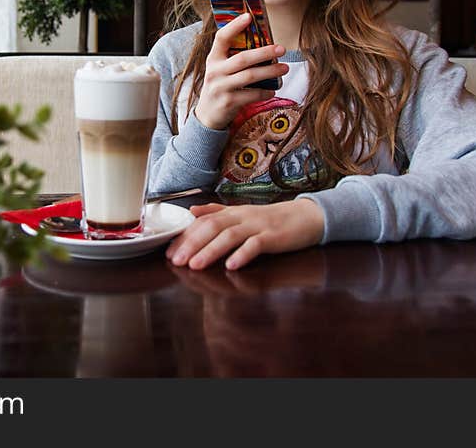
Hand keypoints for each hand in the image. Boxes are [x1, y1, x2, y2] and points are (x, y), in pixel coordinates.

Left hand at [166, 198, 324, 269]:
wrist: (306, 216)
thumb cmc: (272, 219)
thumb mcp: (242, 213)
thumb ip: (217, 211)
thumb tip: (192, 211)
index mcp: (233, 212)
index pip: (203, 221)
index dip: (185, 235)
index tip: (169, 250)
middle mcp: (242, 217)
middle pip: (212, 227)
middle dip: (192, 244)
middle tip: (176, 260)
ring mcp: (258, 226)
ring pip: (230, 236)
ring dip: (211, 251)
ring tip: (196, 265)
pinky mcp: (274, 237)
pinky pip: (257, 245)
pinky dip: (243, 255)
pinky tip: (232, 265)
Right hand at [194, 13, 288, 129]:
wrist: (207, 115)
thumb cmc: (220, 86)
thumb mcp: (220, 69)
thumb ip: (233, 57)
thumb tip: (263, 44)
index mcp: (213, 59)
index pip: (221, 38)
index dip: (234, 26)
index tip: (249, 16)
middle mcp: (215, 72)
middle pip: (242, 58)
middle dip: (264, 52)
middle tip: (281, 48)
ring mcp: (221, 87)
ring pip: (249, 76)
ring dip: (270, 71)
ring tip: (284, 68)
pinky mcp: (228, 102)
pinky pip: (251, 95)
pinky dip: (265, 92)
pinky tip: (273, 90)